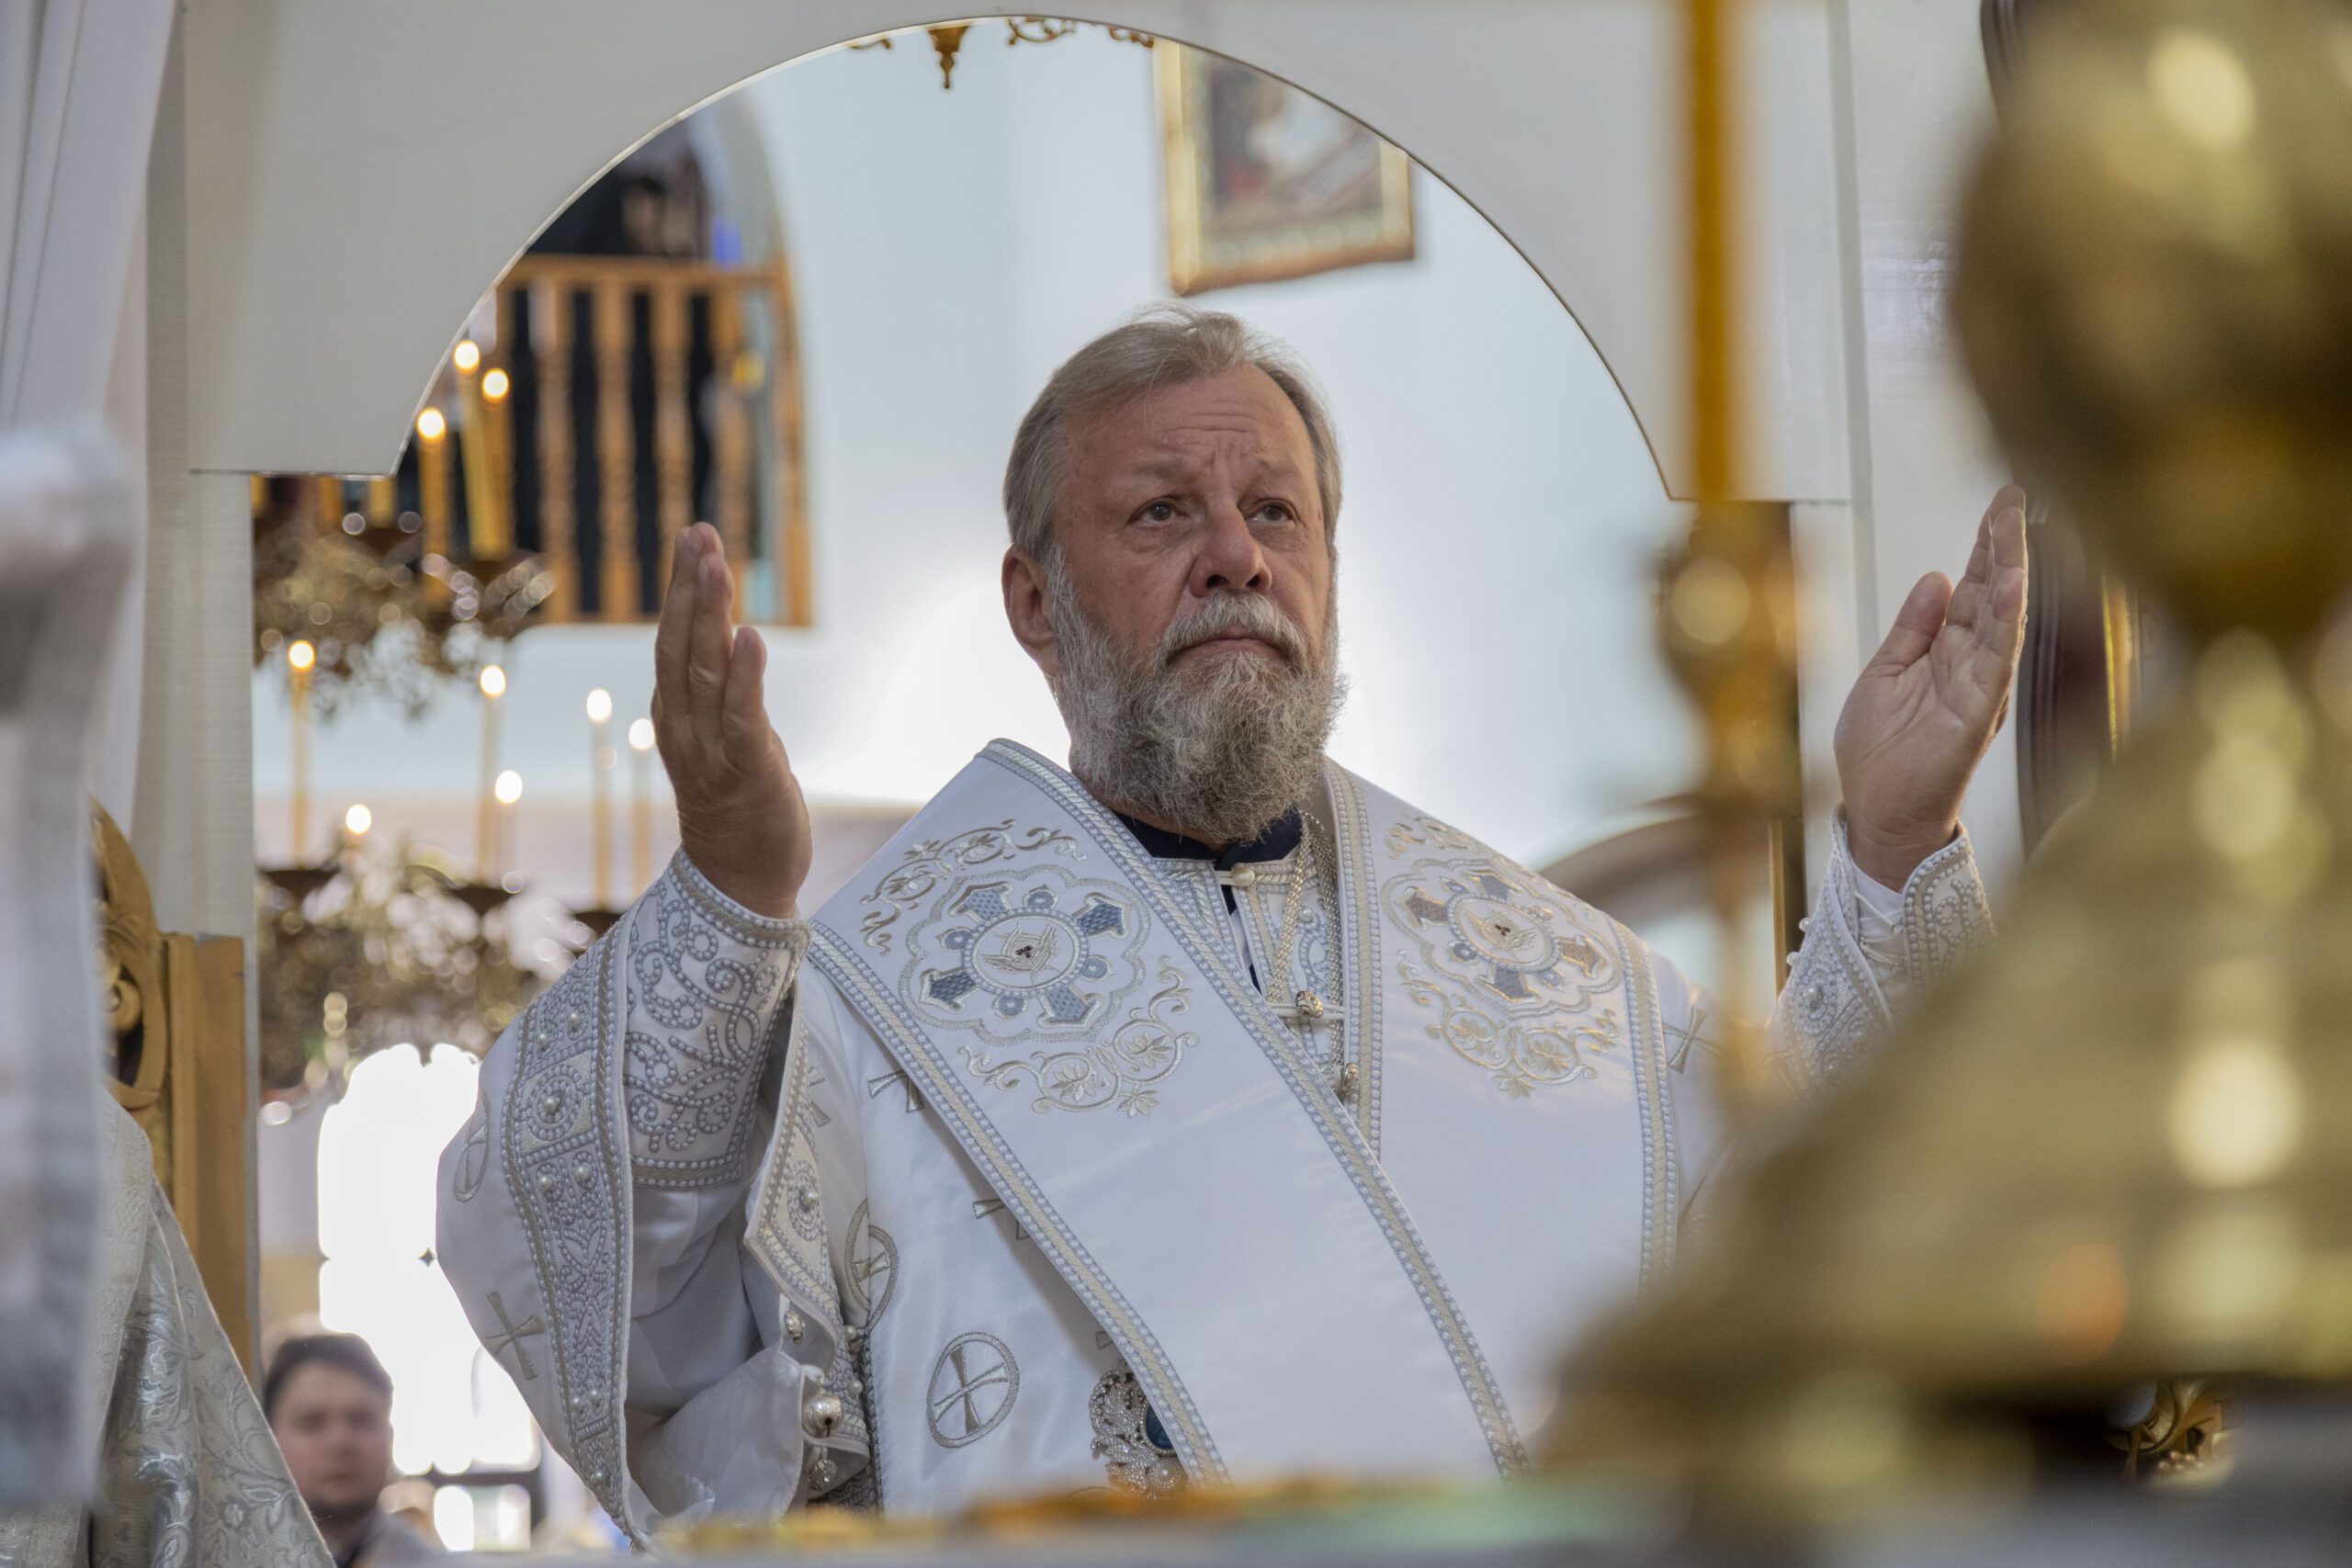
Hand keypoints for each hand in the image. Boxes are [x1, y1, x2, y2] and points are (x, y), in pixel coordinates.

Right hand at [651, 523, 810, 918]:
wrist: (741, 884)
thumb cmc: (738, 805)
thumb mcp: (725, 737)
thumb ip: (722, 691)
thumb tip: (729, 635)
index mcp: (676, 715)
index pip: (673, 640)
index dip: (681, 588)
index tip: (692, 537)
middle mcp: (685, 727)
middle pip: (680, 646)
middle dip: (689, 587)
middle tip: (697, 533)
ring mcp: (713, 751)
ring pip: (705, 672)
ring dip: (711, 616)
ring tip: (717, 566)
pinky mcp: (749, 772)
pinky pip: (742, 718)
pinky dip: (745, 677)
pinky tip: (750, 637)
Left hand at [1833, 486, 2029, 887]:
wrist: (1877, 814)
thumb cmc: (1879, 753)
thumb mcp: (1884, 674)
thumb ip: (1912, 629)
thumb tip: (1936, 576)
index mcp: (1945, 653)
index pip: (1970, 588)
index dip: (1983, 546)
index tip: (2000, 503)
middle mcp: (1970, 665)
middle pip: (1990, 593)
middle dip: (2002, 543)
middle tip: (2015, 494)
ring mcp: (1978, 687)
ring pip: (2001, 618)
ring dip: (2009, 570)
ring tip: (2016, 524)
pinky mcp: (1977, 713)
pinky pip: (1997, 661)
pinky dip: (2005, 623)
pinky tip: (2011, 586)